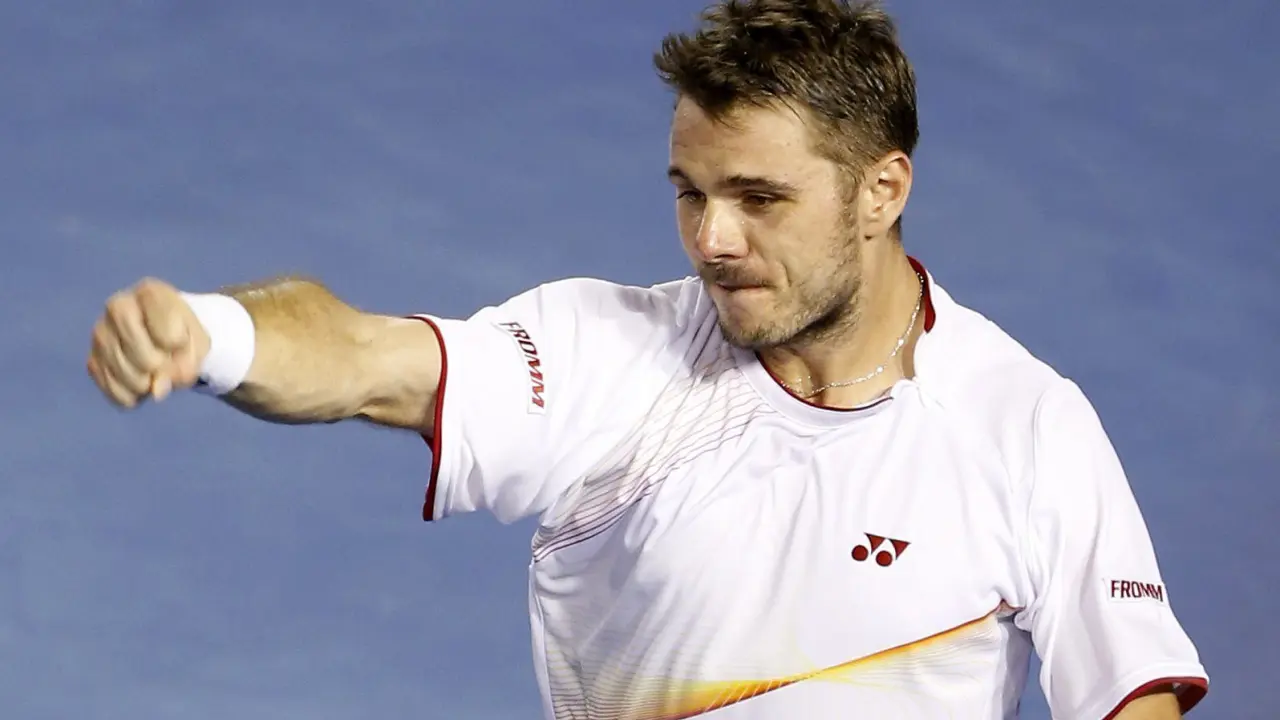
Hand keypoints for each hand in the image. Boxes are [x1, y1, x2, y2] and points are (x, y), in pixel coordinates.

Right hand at [87, 278, 210, 407]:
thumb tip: (156, 390)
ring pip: (125, 374)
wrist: (164, 337)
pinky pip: (114, 389)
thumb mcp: (198, 344)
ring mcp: (100, 334)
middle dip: (161, 367)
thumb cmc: (183, 333)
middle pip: (142, 355)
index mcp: (150, 293)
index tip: (181, 341)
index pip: (166, 331)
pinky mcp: (92, 360)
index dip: (179, 346)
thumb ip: (186, 364)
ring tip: (154, 373)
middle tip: (167, 361)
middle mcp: (117, 307)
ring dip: (147, 384)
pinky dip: (133, 395)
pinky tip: (140, 383)